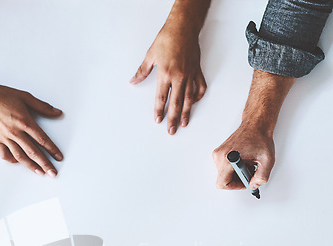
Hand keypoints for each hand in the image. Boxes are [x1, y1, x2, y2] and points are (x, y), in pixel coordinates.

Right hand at [0, 82, 63, 176]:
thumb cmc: (2, 96)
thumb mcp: (25, 97)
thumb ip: (43, 107)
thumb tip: (57, 113)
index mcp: (24, 121)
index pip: (42, 139)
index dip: (52, 150)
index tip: (59, 157)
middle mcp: (15, 132)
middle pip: (33, 152)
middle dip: (44, 164)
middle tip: (52, 173)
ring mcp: (5, 137)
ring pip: (20, 156)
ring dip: (31, 166)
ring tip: (40, 173)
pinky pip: (5, 154)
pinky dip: (12, 160)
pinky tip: (19, 162)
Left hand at [130, 0, 208, 133]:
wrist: (183, 27)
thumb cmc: (167, 39)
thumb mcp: (150, 55)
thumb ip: (142, 71)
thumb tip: (133, 81)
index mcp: (166, 74)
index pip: (161, 98)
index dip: (159, 111)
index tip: (158, 120)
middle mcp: (179, 77)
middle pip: (175, 103)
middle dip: (172, 118)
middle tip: (171, 130)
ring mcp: (190, 74)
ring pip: (188, 98)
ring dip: (186, 112)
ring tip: (184, 123)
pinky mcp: (197, 71)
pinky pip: (199, 87)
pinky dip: (197, 96)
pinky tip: (194, 103)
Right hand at [212, 69, 294, 191]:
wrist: (255, 125)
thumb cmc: (259, 138)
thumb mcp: (267, 160)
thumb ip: (261, 177)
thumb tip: (253, 186)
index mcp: (228, 158)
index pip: (222, 183)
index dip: (234, 187)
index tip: (244, 182)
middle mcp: (219, 156)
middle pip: (223, 179)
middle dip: (237, 179)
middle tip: (250, 171)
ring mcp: (217, 154)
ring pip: (223, 174)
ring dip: (236, 173)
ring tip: (248, 164)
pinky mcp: (218, 153)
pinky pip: (223, 168)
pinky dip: (234, 168)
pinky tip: (243, 161)